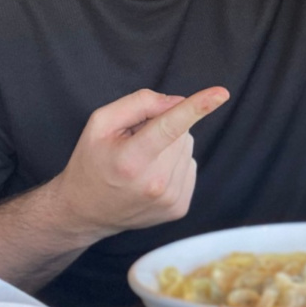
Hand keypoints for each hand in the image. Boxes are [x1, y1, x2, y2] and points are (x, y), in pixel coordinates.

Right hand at [52, 87, 229, 239]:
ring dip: (169, 147)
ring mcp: (170, 199)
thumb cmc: (91, 162)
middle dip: (163, 128)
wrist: (84, 212)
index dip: (197, 107)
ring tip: (141, 162)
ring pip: (188, 148)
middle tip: (135, 144)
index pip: (169, 127)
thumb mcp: (101, 123)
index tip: (221, 94)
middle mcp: (154, 184)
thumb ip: (139, 103)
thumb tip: (177, 102)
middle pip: (181, 132)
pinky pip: (190, 167)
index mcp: (131, 160)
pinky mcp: (179, 208)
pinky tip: (151, 175)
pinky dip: (174, 164)